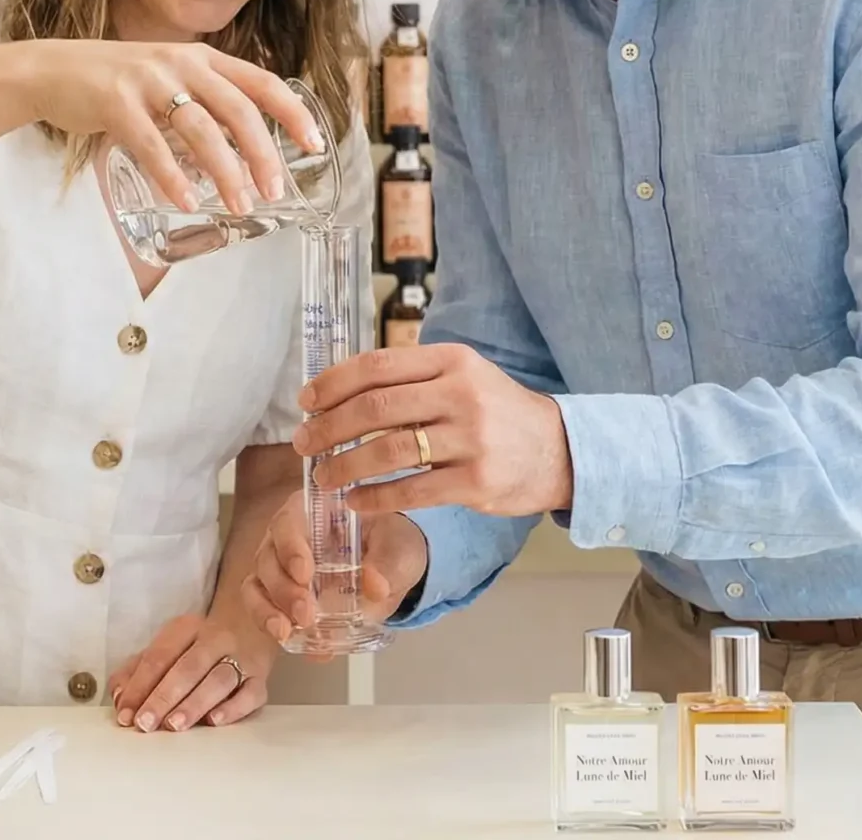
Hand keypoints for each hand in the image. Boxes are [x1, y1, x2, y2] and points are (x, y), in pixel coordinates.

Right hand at [18, 38, 322, 215]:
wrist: (51, 70)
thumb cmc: (117, 82)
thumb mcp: (168, 78)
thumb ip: (203, 103)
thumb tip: (244, 152)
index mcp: (202, 59)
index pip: (261, 82)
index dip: (292, 112)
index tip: (316, 143)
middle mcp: (182, 63)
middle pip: (238, 109)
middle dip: (263, 153)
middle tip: (274, 190)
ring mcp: (148, 81)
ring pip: (200, 129)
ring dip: (224, 171)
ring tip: (238, 205)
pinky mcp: (116, 102)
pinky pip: (152, 144)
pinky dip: (172, 175)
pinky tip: (185, 200)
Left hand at [108, 612, 274, 731]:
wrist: (252, 624)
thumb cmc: (199, 646)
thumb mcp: (167, 648)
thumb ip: (137, 671)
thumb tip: (120, 698)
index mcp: (186, 628)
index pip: (159, 656)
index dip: (139, 686)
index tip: (126, 714)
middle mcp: (216, 639)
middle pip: (187, 668)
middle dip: (164, 697)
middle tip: (146, 723)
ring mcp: (242, 658)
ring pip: (218, 680)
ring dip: (194, 703)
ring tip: (174, 724)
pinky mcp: (261, 679)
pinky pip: (250, 694)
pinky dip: (233, 708)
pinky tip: (214, 721)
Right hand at [243, 493, 429, 646]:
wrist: (395, 569)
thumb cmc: (392, 545)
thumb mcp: (399, 548)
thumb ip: (389, 564)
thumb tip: (375, 585)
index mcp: (313, 513)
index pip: (288, 523)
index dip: (290, 548)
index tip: (305, 573)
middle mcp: (287, 538)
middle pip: (268, 559)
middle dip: (282, 590)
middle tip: (305, 613)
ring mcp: (280, 569)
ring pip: (257, 586)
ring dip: (268, 611)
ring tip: (287, 631)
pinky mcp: (280, 598)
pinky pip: (264, 610)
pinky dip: (275, 627)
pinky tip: (297, 643)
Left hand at [291, 344, 573, 517]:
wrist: (558, 450)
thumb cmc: (496, 412)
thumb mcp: (463, 377)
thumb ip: (412, 377)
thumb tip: (340, 389)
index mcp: (452, 361)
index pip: (378, 366)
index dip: (332, 384)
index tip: (305, 402)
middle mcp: (462, 394)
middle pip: (376, 407)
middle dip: (329, 428)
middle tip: (303, 444)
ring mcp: (471, 439)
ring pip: (389, 451)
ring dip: (345, 467)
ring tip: (323, 478)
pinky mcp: (476, 482)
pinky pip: (412, 490)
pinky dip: (375, 498)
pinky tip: (355, 501)